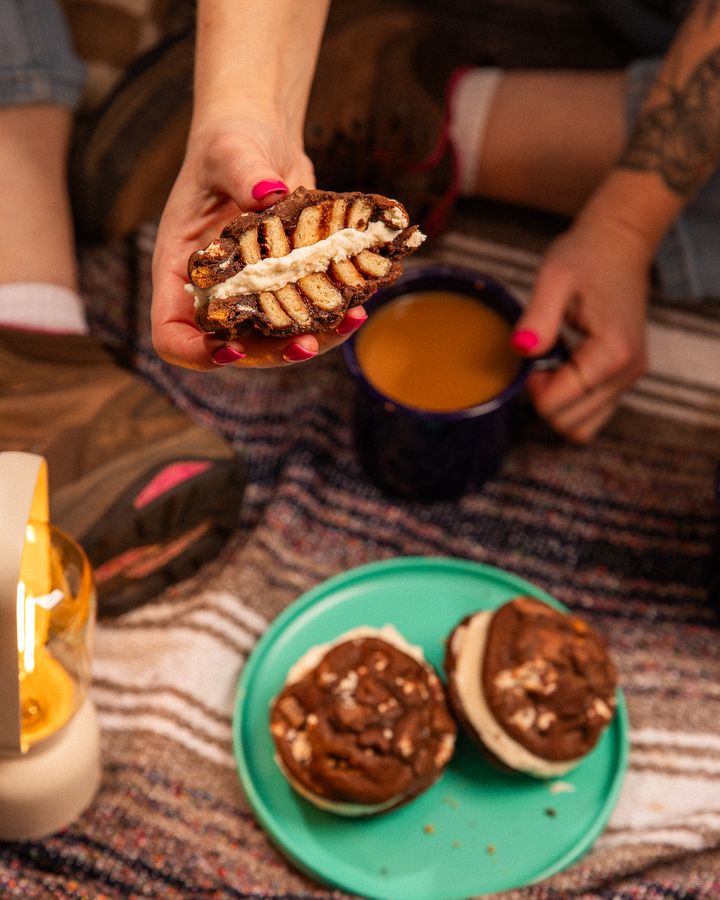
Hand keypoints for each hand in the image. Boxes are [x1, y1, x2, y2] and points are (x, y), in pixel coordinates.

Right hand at [150, 115, 365, 369]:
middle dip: (273, 352)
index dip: (197, 352)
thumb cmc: (229, 142)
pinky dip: (332, 315)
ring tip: (350, 321)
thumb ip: (243, 171)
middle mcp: (215, 293)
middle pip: (235, 346)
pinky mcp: (287, 286)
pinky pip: (305, 314)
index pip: (172, 334)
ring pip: (277, 339)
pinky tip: (359, 303)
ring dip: (314, 338)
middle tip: (309, 343)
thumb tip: (268, 191)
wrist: (261, 139)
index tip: (231, 349)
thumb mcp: (229, 150)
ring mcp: (253, 294)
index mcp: (181, 272)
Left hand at [512, 211, 651, 442]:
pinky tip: (563, 367)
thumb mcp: (554, 276)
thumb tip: (522, 351)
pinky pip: (592, 414)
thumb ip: (538, 316)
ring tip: (552, 363)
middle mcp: (627, 373)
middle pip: (569, 423)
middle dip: (543, 397)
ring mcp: (629, 379)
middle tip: (538, 358)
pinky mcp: (624, 378)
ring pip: (582, 427)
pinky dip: (570, 402)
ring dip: (557, 404)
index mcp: (612, 353)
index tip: (531, 353)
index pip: (558, 404)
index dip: (532, 386)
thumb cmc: (587, 255)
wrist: (620, 243)